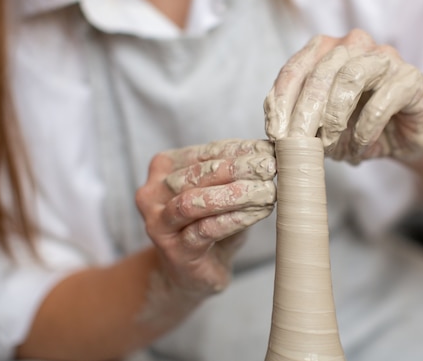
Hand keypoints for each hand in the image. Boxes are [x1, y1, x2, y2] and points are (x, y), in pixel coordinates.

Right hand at [136, 139, 275, 296]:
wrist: (192, 272)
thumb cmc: (210, 223)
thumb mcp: (223, 192)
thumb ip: (237, 172)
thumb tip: (270, 153)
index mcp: (164, 167)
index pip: (205, 152)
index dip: (238, 150)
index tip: (268, 151)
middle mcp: (152, 193)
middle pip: (197, 175)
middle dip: (237, 169)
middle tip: (269, 169)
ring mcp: (159, 223)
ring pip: (195, 202)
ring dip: (235, 195)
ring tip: (266, 191)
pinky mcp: (174, 251)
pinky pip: (205, 230)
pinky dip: (235, 220)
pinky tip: (258, 213)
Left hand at [264, 29, 422, 164]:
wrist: (406, 139)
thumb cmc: (360, 128)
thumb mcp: (321, 128)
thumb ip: (298, 122)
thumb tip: (275, 133)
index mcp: (327, 49)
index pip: (296, 67)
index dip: (281, 100)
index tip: (275, 133)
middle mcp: (355, 45)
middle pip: (320, 72)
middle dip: (304, 112)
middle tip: (297, 143)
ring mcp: (385, 58)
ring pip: (350, 77)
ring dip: (334, 116)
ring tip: (328, 145)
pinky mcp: (410, 78)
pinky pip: (382, 101)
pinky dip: (365, 130)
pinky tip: (360, 147)